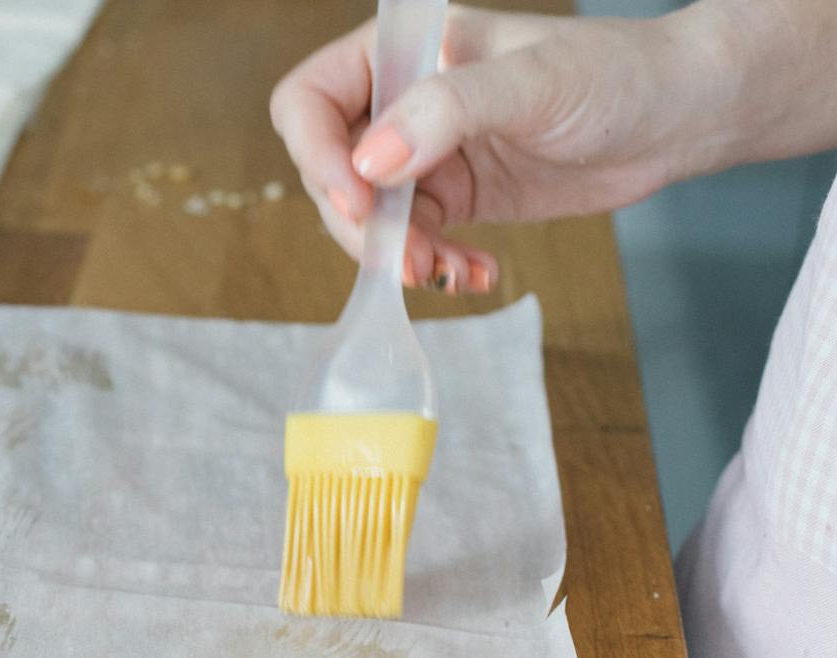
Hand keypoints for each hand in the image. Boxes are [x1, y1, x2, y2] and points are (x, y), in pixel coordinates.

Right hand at [270, 4, 722, 293]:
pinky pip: (411, 243)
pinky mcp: (451, 198)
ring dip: (396, 256)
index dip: (318, 154)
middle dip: (362, 225)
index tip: (359, 200)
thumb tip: (371, 165)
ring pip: (366, 220)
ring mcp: (422, 154)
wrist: (679, 117)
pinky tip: (475, 273)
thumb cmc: (613, 74)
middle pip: (330, 172)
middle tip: (408, 258)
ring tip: (447, 272)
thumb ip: (447, 112)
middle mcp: (398, 102)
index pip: (310, 102)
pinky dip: (433, 266)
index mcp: (400, 52)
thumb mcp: (531, 84)